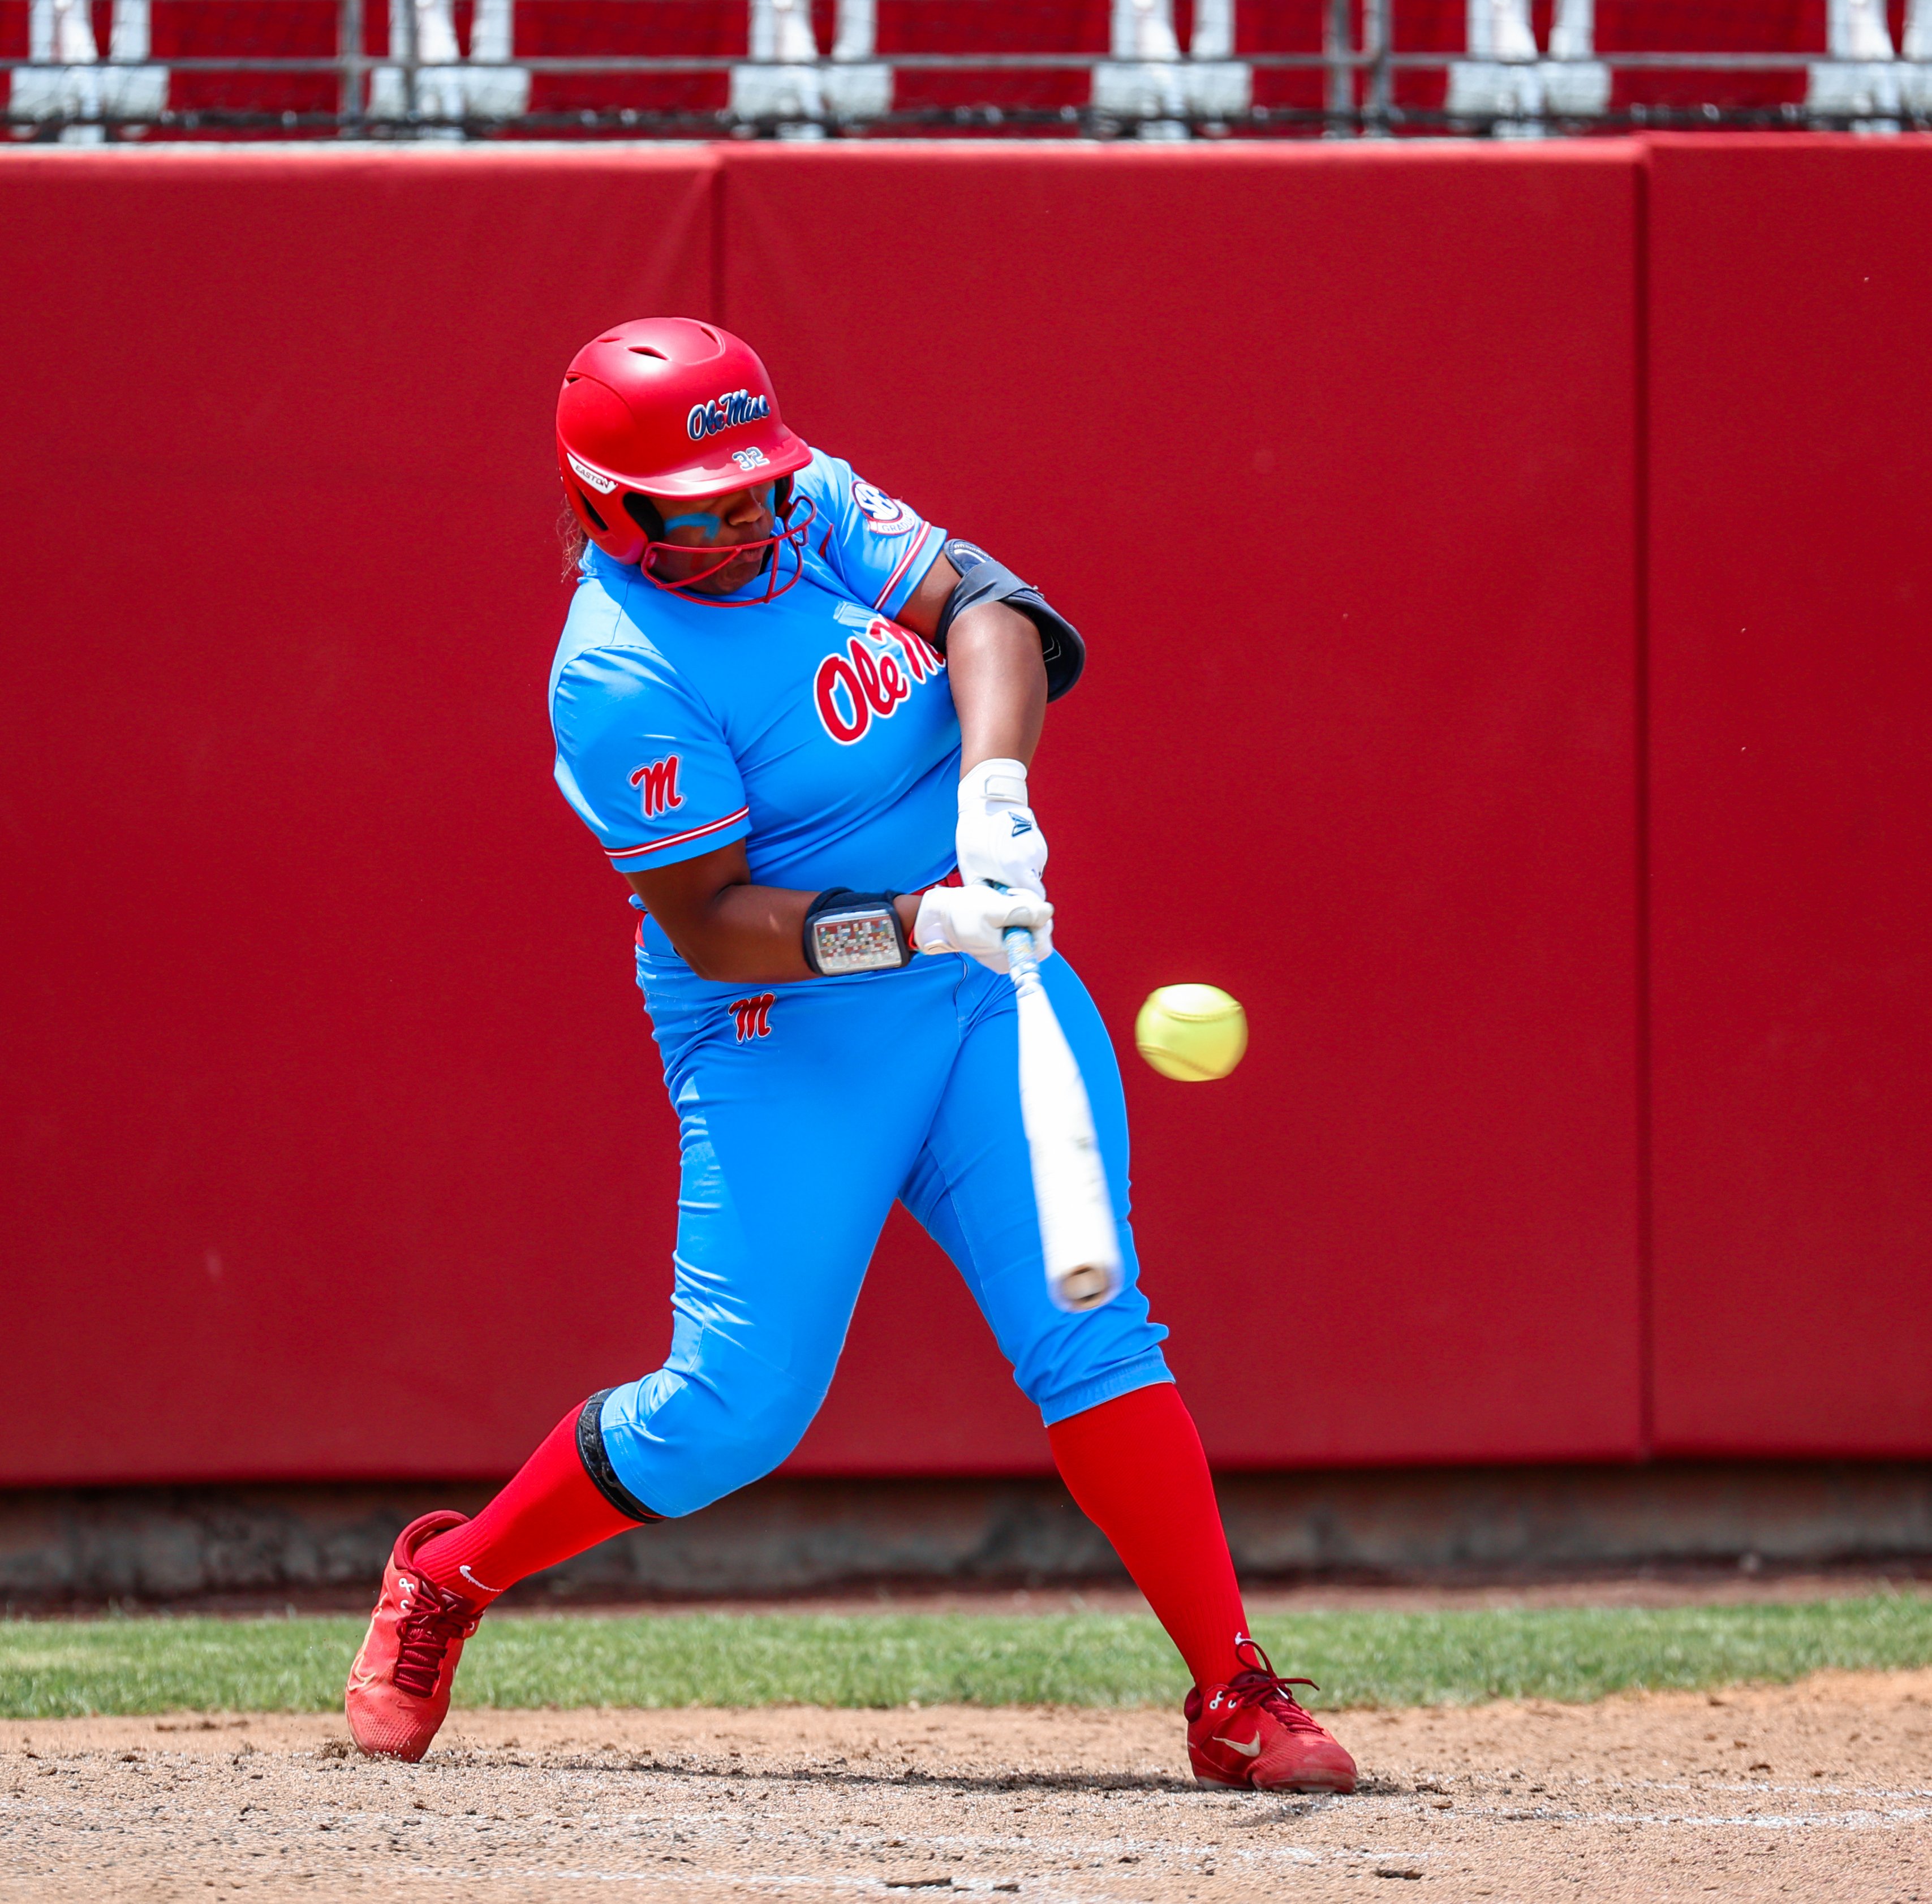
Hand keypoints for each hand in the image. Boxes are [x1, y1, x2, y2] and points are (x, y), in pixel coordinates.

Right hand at [914, 883, 1053, 972]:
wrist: (945, 913)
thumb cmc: (963, 912)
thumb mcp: (992, 908)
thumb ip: (1020, 911)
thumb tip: (1048, 911)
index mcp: (1006, 957)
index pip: (1041, 946)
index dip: (1040, 924)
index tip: (1023, 904)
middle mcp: (1011, 957)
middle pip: (1041, 935)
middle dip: (1033, 912)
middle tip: (1013, 896)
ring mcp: (1011, 947)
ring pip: (1035, 927)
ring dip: (1027, 907)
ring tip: (1008, 897)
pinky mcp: (1010, 935)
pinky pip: (1027, 923)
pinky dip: (1021, 909)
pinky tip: (1007, 900)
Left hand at [955, 757, 1046, 897]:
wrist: (988, 800)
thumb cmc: (975, 834)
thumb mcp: (971, 867)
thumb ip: (983, 890)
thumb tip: (989, 906)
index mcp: (1015, 869)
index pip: (1032, 901)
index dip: (1021, 906)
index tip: (1009, 905)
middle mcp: (1032, 860)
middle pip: (1032, 889)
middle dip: (1019, 891)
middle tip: (1001, 886)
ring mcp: (1038, 850)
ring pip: (1033, 874)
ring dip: (1021, 876)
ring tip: (1002, 865)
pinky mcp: (1040, 842)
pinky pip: (1034, 861)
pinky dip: (1024, 863)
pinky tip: (1008, 854)